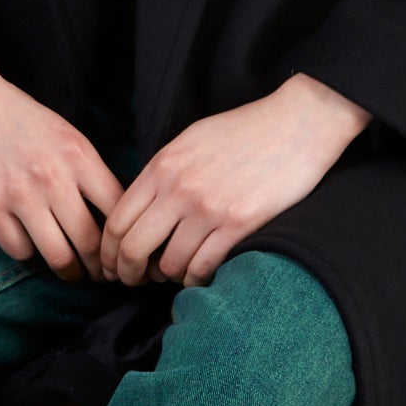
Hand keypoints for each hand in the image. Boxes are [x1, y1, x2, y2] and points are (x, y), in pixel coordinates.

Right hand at [0, 45, 124, 283]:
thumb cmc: (19, 117)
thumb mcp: (65, 135)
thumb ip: (87, 171)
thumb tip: (113, 216)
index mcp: (78, 155)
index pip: (117, 210)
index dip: (124, 239)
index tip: (123, 253)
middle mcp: (52, 177)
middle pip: (89, 242)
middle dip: (99, 268)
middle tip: (101, 276)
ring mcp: (18, 194)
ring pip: (57, 255)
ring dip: (68, 271)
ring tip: (71, 272)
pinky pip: (19, 251)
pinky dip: (27, 253)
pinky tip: (30, 243)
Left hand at [99, 73, 372, 288]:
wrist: (296, 124)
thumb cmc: (245, 130)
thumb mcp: (191, 140)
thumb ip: (164, 171)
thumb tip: (143, 206)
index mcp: (163, 166)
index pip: (118, 220)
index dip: (108, 250)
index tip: (112, 264)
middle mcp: (179, 188)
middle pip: (133, 247)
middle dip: (127, 272)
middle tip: (132, 282)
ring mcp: (208, 208)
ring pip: (169, 264)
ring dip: (167, 277)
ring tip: (173, 275)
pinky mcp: (239, 224)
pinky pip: (203, 268)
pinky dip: (196, 279)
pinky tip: (199, 275)